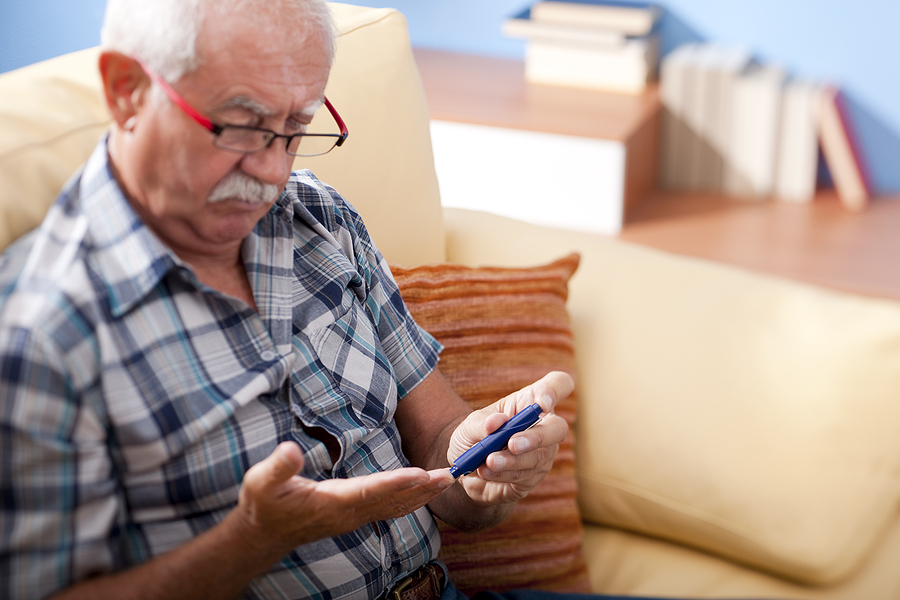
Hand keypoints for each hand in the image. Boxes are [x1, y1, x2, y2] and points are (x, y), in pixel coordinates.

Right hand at [233, 442, 454, 558]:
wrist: (263, 534)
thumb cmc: (263, 504)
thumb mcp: (261, 482)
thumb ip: (278, 467)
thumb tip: (290, 450)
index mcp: (330, 501)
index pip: (369, 490)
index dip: (395, 482)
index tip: (421, 473)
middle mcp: (348, 512)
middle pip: (393, 499)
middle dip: (423, 487)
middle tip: (452, 474)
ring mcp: (354, 517)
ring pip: (396, 506)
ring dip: (424, 493)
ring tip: (449, 479)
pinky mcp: (356, 515)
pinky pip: (391, 508)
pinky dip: (412, 498)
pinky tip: (426, 491)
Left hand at [447, 371, 572, 505]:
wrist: (465, 470)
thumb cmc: (473, 438)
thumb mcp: (469, 426)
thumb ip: (481, 423)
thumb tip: (497, 422)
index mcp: (530, 402)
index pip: (558, 385)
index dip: (555, 391)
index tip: (541, 404)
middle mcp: (544, 427)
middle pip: (559, 428)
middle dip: (537, 437)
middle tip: (512, 443)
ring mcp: (542, 454)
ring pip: (539, 458)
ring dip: (512, 460)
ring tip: (490, 461)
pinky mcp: (534, 477)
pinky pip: (525, 477)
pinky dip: (503, 474)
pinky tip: (486, 471)